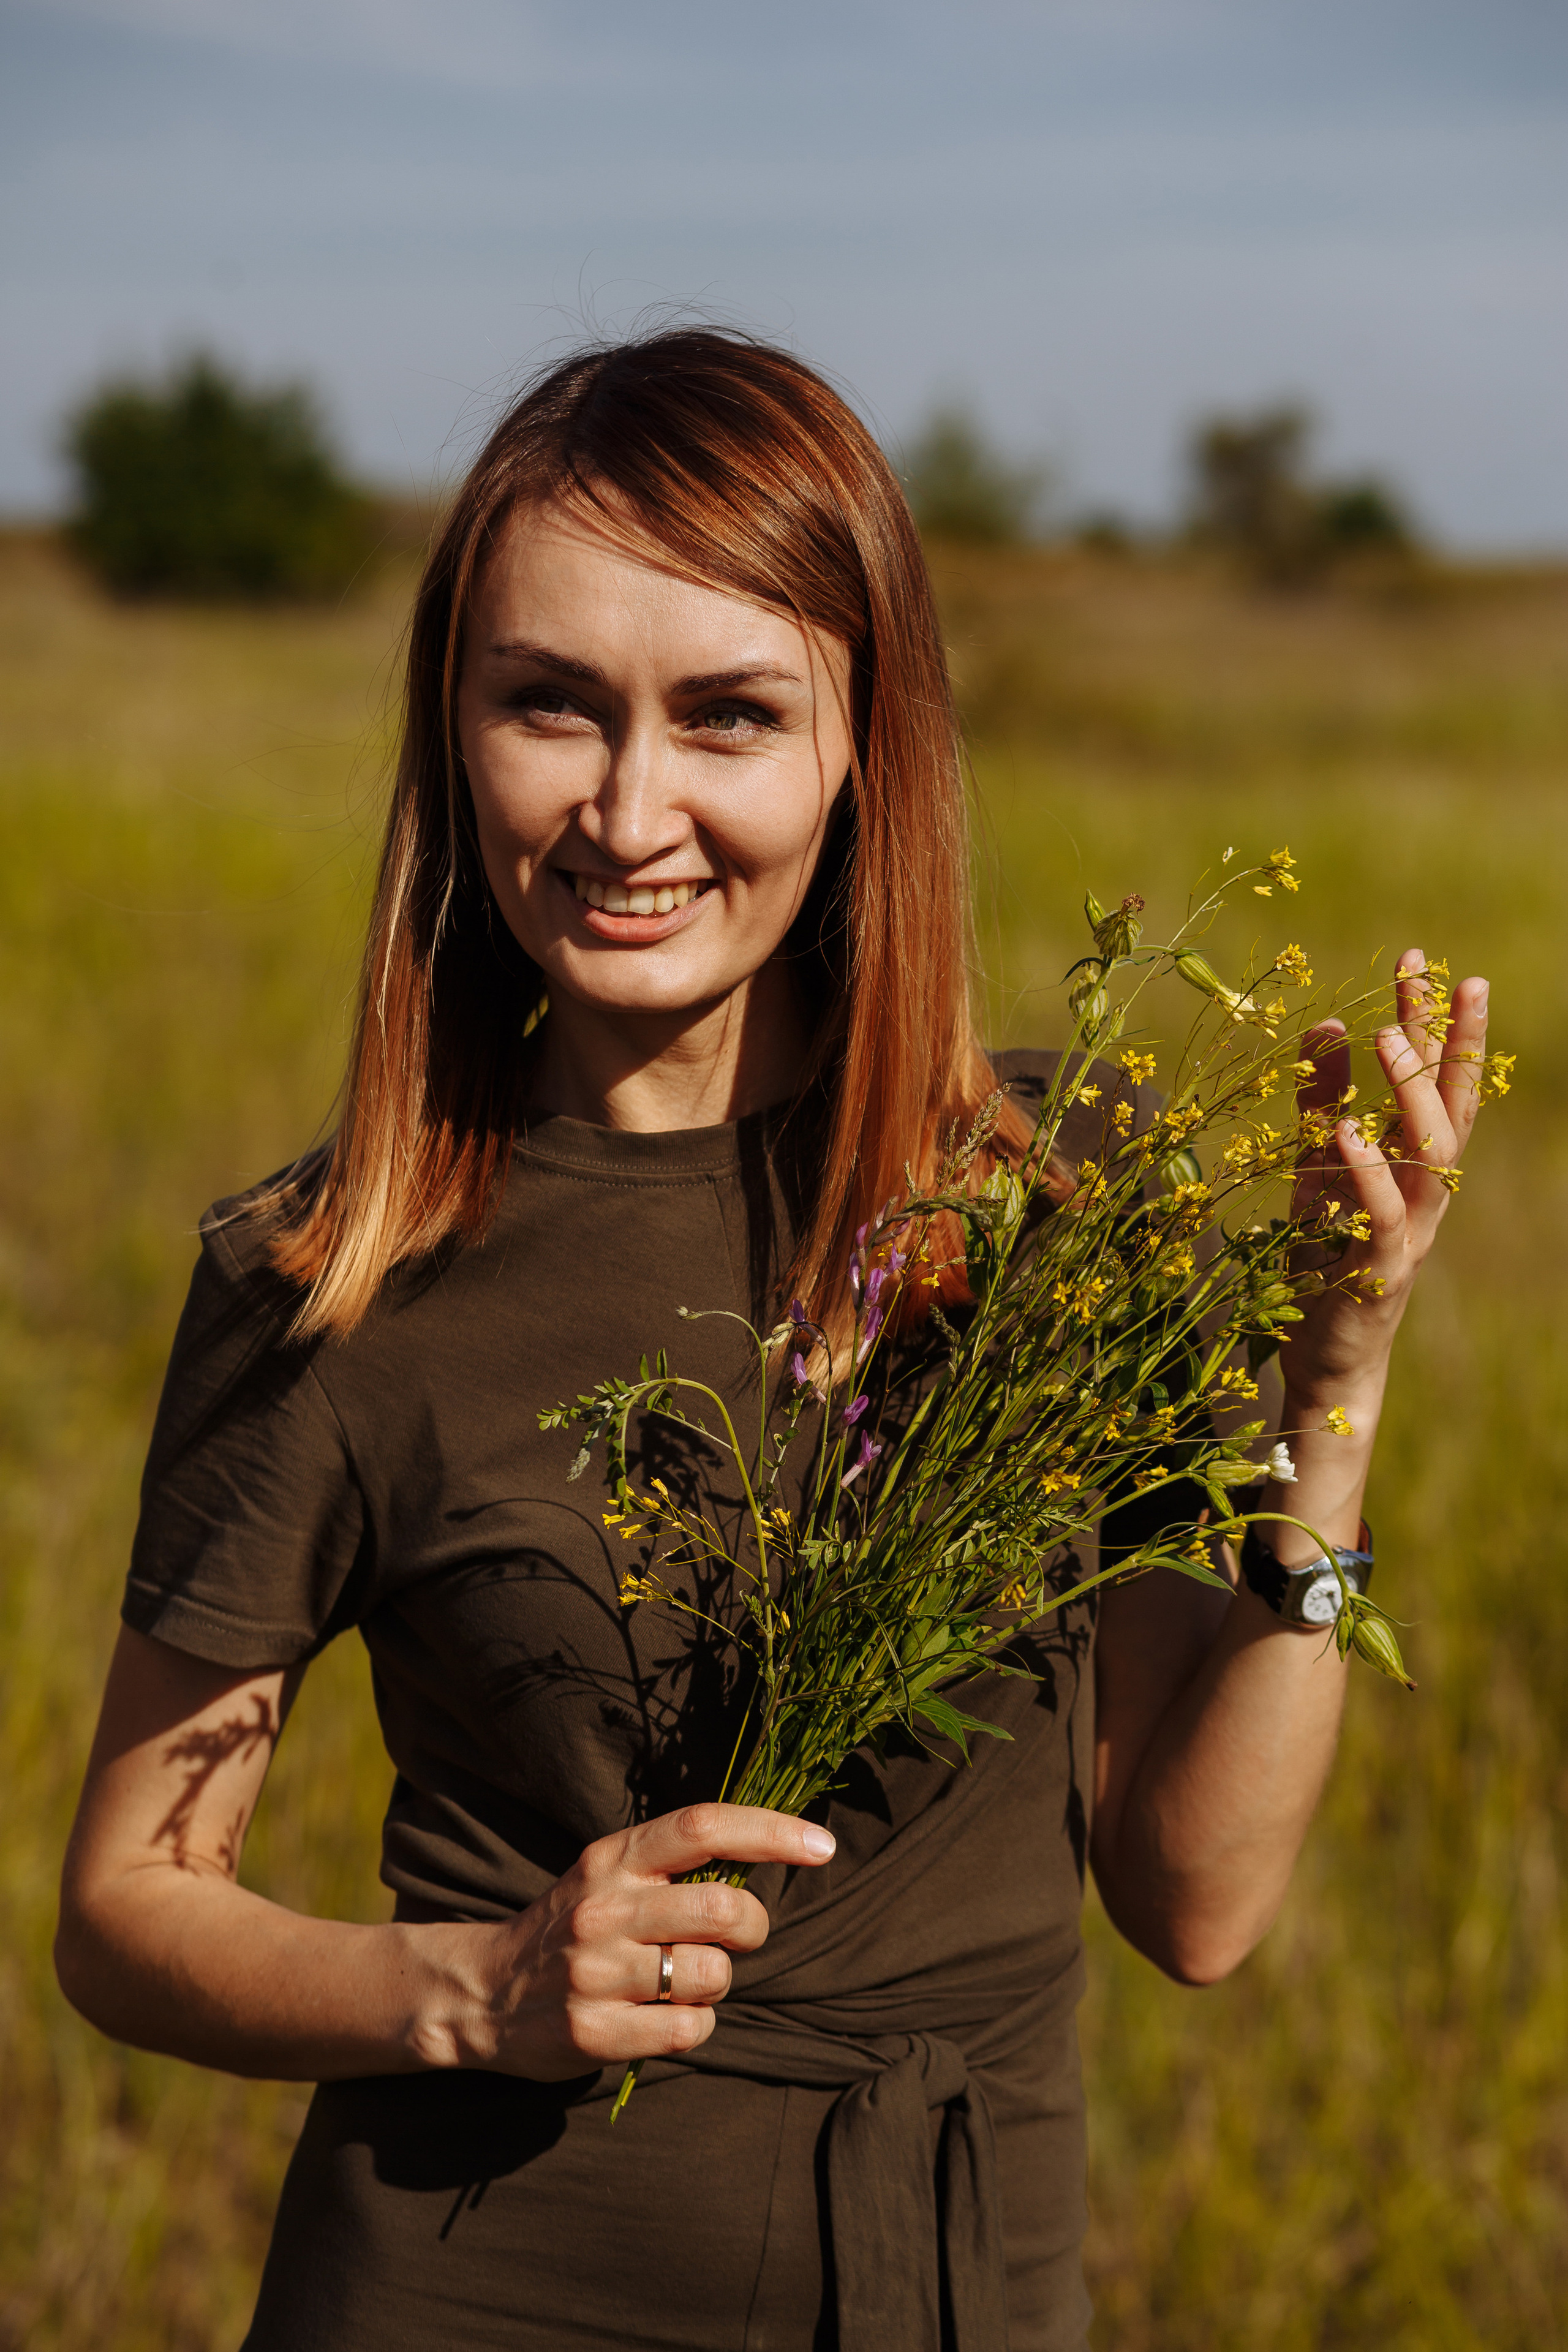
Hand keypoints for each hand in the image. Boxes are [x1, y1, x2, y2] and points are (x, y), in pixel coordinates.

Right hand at [446, 1802, 833, 2078]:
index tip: (822, 1846)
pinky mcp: (592, 2032)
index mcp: (613, 1859)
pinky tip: (666, 2018)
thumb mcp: (608, 1875)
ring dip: (718, 1984)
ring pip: (712, 1976)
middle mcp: (604, 1909)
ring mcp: (596, 1972)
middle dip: (752, 1927)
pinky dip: (695, 2026)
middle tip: (737, 1938)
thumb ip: (672, 1866)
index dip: (771, 1831)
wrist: (483, 1992)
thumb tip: (763, 1860)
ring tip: (685, 1983)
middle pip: (722, 1909)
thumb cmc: (571, 1927)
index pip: (702, 1827)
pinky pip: (688, 2030)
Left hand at [1280, 949, 1488, 1408]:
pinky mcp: (1380, 1268)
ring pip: (1433, 1150)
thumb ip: (1322, 1099)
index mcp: (1414, 1161)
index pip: (1436, 1078)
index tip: (1422, 961)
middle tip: (1428, 974)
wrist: (1323, 1353)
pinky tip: (1348, 1130)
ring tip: (1385, 1032)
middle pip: (1451, 1100)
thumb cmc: (1323, 1253)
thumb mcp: (1314, 1164)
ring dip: (1411, 1088)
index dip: (1434, 1020)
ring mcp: (1410, 1228)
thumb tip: (1327, 1025)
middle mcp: (1426, 1189)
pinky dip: (1369, 1170)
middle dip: (1446, 1035)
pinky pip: (1386, 1213)